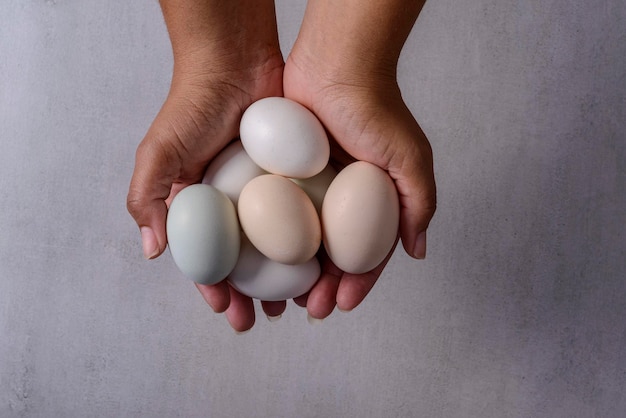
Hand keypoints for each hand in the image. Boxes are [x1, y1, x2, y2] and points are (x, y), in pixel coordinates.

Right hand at [126, 0, 283, 331]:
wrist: (235, 61)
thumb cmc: (191, 105)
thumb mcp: (159, 151)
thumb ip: (146, 197)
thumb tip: (153, 251)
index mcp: (200, 206)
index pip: (207, 259)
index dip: (216, 289)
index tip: (231, 312)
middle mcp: (235, 204)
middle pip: (247, 261)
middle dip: (256, 294)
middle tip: (269, 318)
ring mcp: (267, 193)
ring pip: (280, 246)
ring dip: (288, 276)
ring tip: (301, 300)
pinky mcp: (295, 177)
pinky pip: (305, 215)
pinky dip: (312, 240)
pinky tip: (323, 261)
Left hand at [282, 24, 436, 320]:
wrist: (335, 64)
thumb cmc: (377, 109)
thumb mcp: (411, 160)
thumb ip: (419, 205)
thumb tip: (417, 252)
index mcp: (374, 201)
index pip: (367, 254)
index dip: (357, 283)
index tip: (341, 304)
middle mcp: (342, 199)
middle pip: (331, 254)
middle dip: (323, 286)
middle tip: (310, 309)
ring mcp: (312, 188)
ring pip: (301, 241)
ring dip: (293, 272)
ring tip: (281, 297)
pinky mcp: (282, 173)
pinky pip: (275, 214)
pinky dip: (269, 240)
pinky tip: (259, 260)